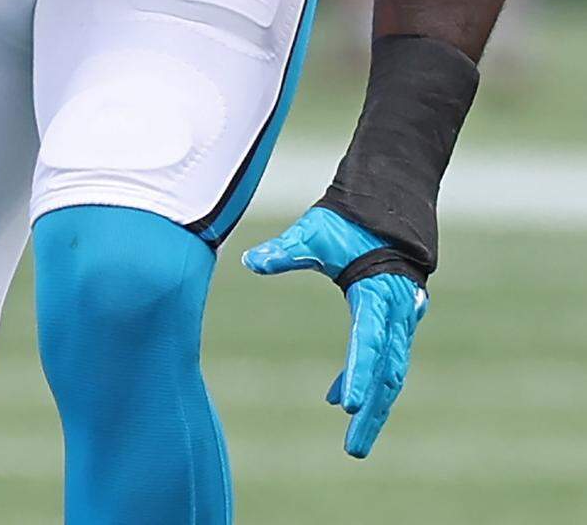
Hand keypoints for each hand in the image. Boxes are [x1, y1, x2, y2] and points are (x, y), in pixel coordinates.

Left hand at [243, 206, 427, 457]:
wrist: (386, 203)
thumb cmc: (347, 219)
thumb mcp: (314, 233)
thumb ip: (286, 251)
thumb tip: (251, 261)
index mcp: (377, 293)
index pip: (368, 341)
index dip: (358, 373)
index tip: (349, 407)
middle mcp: (396, 312)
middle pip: (387, 372)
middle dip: (373, 412)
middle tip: (355, 448)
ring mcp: (401, 318)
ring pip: (390, 372)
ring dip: (374, 404)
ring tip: (354, 439)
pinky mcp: (395, 319)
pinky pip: (384, 359)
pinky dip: (364, 377)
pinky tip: (339, 397)